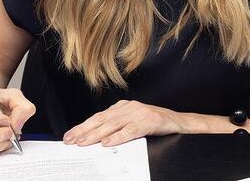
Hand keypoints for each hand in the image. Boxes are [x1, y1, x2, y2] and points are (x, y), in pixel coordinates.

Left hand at [63, 100, 187, 146]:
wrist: (180, 122)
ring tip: (83, 142)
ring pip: (113, 124)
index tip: (69, 136)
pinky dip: (118, 137)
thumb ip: (118, 127)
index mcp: (124, 107)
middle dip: (84, 130)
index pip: (99, 117)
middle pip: (103, 120)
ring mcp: (139, 113)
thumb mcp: (133, 123)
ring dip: (96, 134)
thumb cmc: (155, 124)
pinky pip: (131, 130)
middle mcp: (129, 107)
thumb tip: (97, 140)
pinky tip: (107, 143)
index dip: (83, 126)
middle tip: (70, 140)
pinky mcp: (149, 121)